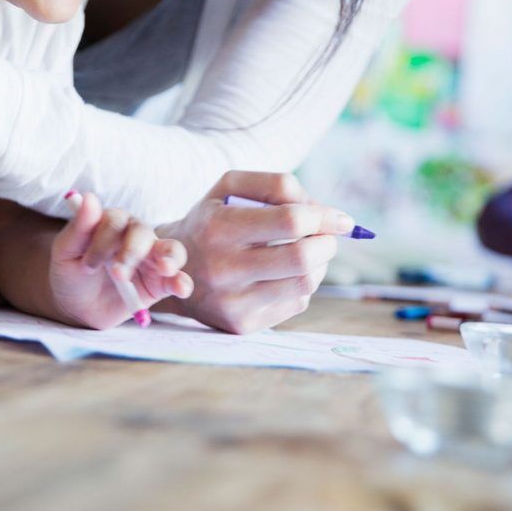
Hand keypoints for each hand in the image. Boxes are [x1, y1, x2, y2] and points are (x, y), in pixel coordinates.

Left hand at [49, 193, 192, 329]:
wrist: (77, 307)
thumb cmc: (71, 273)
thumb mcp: (66, 252)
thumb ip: (79, 227)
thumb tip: (88, 196)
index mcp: (113, 223)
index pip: (116, 221)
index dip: (103, 242)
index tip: (87, 265)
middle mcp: (136, 237)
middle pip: (144, 233)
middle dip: (132, 253)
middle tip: (118, 275)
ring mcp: (152, 259)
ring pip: (171, 250)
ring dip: (170, 258)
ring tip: (164, 268)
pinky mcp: (161, 284)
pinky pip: (179, 279)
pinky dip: (183, 282)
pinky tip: (180, 288)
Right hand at [156, 172, 355, 333]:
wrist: (169, 270)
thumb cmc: (211, 220)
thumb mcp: (229, 187)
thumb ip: (276, 185)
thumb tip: (326, 212)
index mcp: (219, 227)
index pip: (290, 221)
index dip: (325, 217)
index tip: (343, 219)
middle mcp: (223, 268)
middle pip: (302, 258)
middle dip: (328, 243)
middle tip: (328, 237)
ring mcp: (233, 301)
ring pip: (304, 284)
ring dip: (319, 265)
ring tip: (308, 253)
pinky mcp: (242, 325)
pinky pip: (295, 304)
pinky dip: (302, 285)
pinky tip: (286, 274)